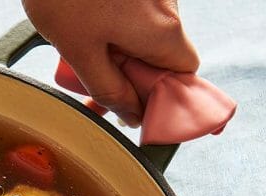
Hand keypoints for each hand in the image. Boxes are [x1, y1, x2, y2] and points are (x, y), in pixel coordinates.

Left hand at [22, 0, 198, 123]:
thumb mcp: (81, 55)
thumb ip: (109, 89)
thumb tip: (130, 114)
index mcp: (162, 30)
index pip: (184, 74)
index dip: (161, 97)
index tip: (133, 109)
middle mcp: (169, 6)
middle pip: (164, 56)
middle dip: (132, 79)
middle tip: (95, 93)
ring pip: (148, 35)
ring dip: (121, 55)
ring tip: (84, 57)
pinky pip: (136, 15)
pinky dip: (117, 31)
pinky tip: (87, 32)